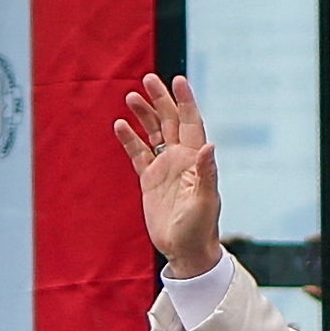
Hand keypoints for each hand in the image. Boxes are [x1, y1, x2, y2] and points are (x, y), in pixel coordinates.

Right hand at [112, 74, 224, 277]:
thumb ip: (206, 173)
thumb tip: (209, 145)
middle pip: (170, 121)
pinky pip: (138, 153)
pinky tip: (120, 125)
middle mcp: (181, 159)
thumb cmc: (200, 228)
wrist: (185, 251)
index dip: (185, 101)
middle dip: (160, 100)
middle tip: (148, 79)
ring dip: (145, 115)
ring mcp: (165, 168)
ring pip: (154, 133)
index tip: (178, 79)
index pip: (191, 123)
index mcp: (196, 160)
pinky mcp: (150, 180)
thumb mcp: (204, 202)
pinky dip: (130, 139)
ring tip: (131, 97)